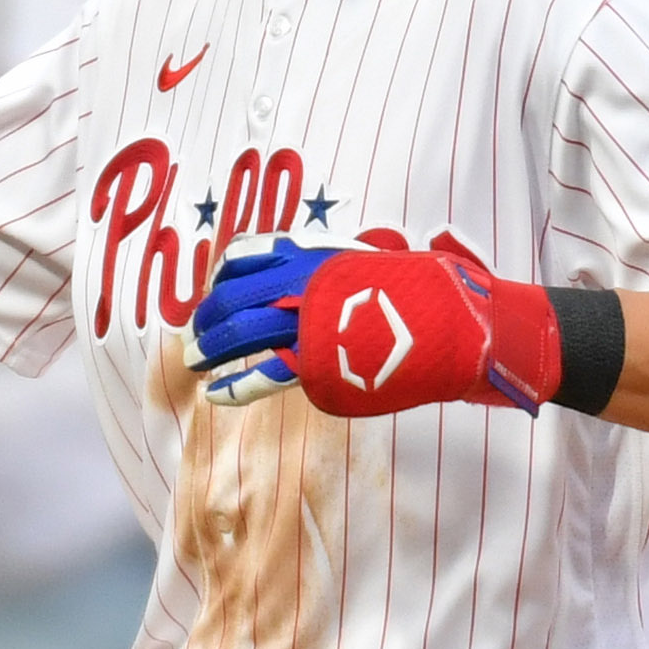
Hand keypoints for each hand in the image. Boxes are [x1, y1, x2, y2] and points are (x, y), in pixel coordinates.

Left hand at [191, 228, 557, 415]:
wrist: (454, 323)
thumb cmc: (429, 291)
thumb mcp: (383, 259)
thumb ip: (353, 264)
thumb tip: (357, 258)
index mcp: (317, 255)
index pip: (250, 254)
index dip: (224, 273)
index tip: (215, 285)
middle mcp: (305, 285)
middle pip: (235, 296)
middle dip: (208, 314)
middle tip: (195, 331)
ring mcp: (309, 324)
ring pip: (242, 333)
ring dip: (212, 348)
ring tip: (194, 362)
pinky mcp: (319, 363)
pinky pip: (266, 376)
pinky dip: (237, 387)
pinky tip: (217, 394)